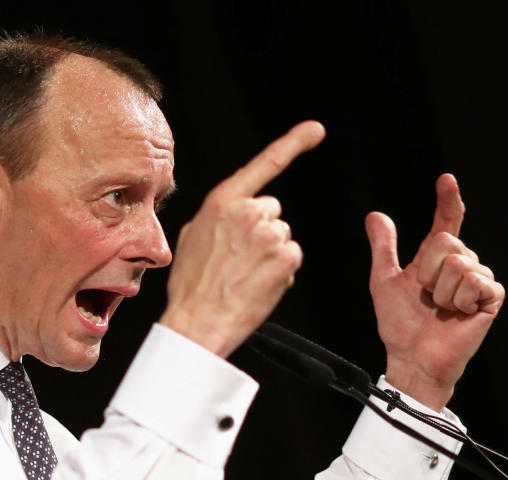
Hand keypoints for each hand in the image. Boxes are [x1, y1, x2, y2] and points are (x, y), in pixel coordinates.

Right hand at [160, 121, 325, 356]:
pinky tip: (258, 283)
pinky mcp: (286, 258)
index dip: (294, 142)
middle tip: (240, 257)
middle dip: (262, 229)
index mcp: (223, 201)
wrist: (199, 321)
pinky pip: (292, 257)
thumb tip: (231, 212)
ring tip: (245, 274)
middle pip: (273, 210)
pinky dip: (281, 270)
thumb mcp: (193, 236)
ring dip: (271, 252)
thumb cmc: (192, 284)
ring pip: (283, 236)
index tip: (315, 129)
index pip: (266, 163)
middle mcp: (249, 212)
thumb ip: (218, 216)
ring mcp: (270, 235)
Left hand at [367, 174, 504, 409]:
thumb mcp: (384, 282)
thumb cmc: (401, 326)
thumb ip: (383, 248)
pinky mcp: (491, 297)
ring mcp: (479, 280)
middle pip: (447, 241)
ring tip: (442, 309)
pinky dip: (459, 299)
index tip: (446, 180)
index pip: (448, 221)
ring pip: (460, 262)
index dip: (448, 200)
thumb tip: (375, 215)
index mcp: (438, 258)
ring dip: (442, 291)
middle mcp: (462, 263)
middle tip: (427, 297)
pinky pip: (475, 281)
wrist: (413, 359)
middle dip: (428, 271)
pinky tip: (458, 314)